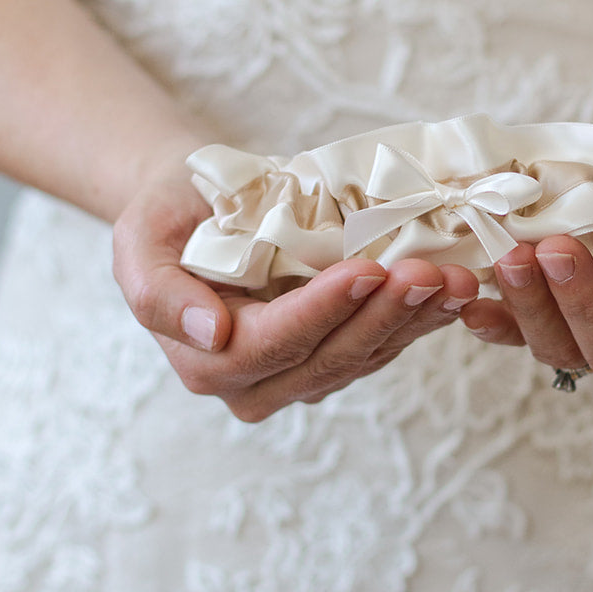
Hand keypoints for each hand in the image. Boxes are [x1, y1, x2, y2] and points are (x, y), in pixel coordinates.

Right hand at [112, 157, 478, 416]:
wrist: (200, 206)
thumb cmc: (168, 216)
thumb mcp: (137, 241)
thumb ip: (157, 294)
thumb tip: (211, 332)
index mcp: (208, 363)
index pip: (275, 344)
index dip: (325, 310)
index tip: (368, 270)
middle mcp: (256, 385)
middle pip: (330, 358)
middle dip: (385, 315)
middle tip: (431, 274)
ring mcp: (301, 376)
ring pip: (366, 356)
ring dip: (415, 319)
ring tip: (455, 279)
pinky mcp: (338, 356)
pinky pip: (384, 345)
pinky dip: (421, 318)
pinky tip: (454, 291)